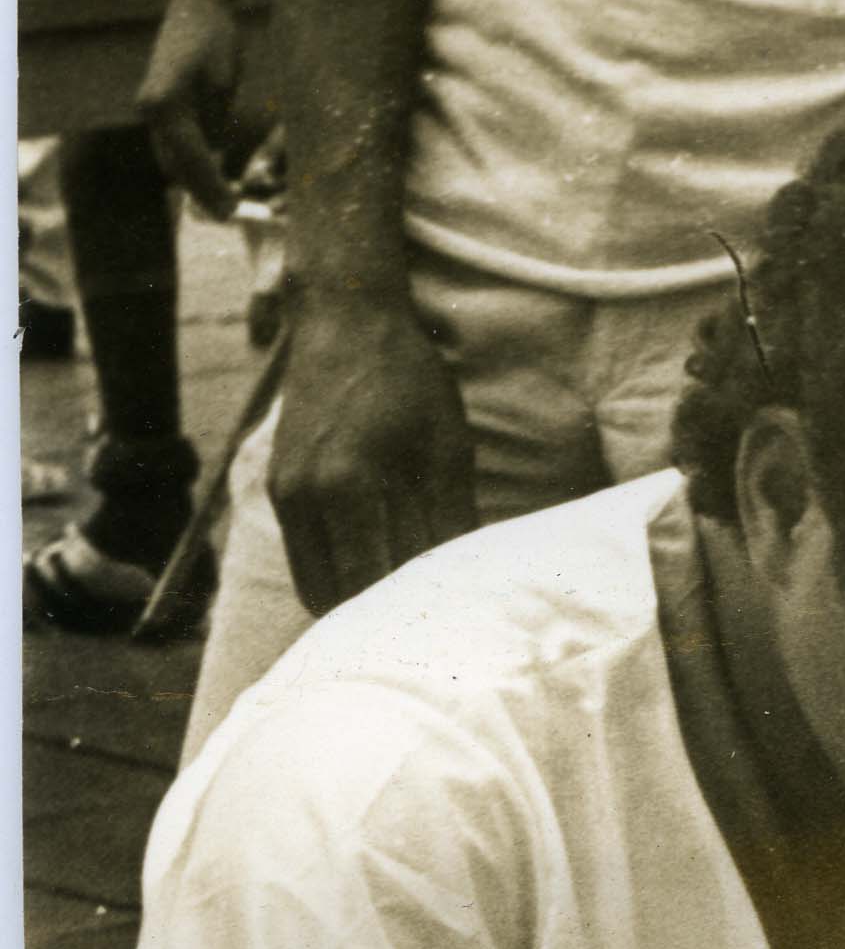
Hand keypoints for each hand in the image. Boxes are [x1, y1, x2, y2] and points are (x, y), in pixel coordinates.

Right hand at [138, 0, 256, 212]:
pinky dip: (192, 161)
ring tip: (224, 203)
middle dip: (202, 189)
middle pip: (175, 163)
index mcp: (165, 103)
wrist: (197, 5)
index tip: (229, 210)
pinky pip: (174, 142)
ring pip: (172, 156)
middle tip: (229, 213)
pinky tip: (213, 176)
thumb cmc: (216, 39)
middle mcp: (151, 107)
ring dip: (195, 179)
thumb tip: (219, 155)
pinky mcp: (159, 104)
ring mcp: (151, 106)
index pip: (189, 157)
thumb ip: (217, 120)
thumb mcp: (225, 82)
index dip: (210, 186)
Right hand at [267, 281, 481, 613]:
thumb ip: (450, 520)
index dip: (412, 615)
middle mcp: (302, 497)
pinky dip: (340, 572)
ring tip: (412, 601)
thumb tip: (464, 585)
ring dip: (357, 600)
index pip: (375, 585)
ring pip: (316, 585)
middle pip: (338, 598)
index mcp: (349, 487)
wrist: (345, 320)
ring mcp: (281, 493)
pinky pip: (306, 556)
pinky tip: (385, 568)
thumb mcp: (448, 448)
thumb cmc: (410, 380)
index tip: (450, 629)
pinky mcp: (276, 487)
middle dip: (383, 617)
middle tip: (433, 625)